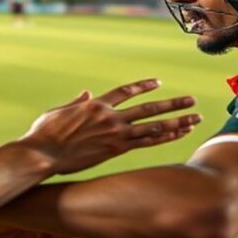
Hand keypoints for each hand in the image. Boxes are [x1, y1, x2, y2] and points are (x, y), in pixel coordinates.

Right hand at [21, 79, 200, 174]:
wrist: (42, 154)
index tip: (158, 83)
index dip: (143, 86)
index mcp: (95, 105)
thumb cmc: (44, 134)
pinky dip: (163, 138)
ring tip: (195, 119)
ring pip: (153, 126)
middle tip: (191, 101)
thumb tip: (87, 93)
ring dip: (177, 122)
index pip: (126, 92)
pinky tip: (178, 135)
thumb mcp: (58, 111)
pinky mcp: (115, 151)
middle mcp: (109, 117)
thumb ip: (77, 103)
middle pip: (148, 108)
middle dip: (173, 104)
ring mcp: (114, 134)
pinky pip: (145, 143)